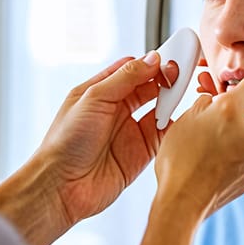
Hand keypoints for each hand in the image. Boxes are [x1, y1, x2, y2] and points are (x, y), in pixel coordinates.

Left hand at [39, 52, 178, 223]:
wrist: (62, 187)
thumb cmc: (65, 142)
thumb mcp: (94, 99)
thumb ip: (125, 77)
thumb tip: (152, 59)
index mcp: (99, 92)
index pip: (131, 69)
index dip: (150, 62)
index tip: (170, 57)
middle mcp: (115, 110)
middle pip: (148, 87)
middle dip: (165, 79)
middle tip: (181, 72)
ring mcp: (129, 131)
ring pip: (159, 108)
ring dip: (171, 100)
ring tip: (181, 92)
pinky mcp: (141, 153)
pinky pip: (163, 134)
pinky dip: (174, 126)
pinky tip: (178, 118)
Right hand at [154, 71, 243, 218]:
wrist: (184, 199)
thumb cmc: (181, 159)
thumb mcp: (188, 117)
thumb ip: (209, 99)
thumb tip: (216, 98)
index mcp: (235, 111)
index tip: (237, 89)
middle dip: (241, 114)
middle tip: (217, 123)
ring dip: (242, 134)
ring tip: (216, 144)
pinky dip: (242, 152)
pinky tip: (220, 158)